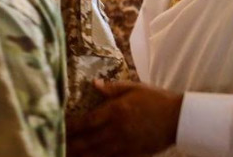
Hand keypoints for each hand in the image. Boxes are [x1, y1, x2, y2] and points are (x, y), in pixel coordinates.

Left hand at [67, 79, 182, 156]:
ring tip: (65, 153)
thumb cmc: (157, 99)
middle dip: (68, 145)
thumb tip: (94, 83)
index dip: (69, 126)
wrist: (178, 118)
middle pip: (85, 142)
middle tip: (54, 145)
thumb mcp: (136, 87)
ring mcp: (122, 145)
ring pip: (93, 155)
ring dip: (78, 155)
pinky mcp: (130, 155)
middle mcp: (115, 130)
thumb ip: (113, 87)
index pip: (85, 122)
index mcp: (115, 111)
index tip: (58, 125)